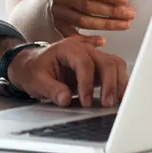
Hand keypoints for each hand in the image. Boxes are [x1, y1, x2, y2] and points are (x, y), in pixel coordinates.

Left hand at [6, 38, 128, 107]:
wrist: (32, 65)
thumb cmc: (34, 70)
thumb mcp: (36, 81)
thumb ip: (51, 89)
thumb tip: (65, 99)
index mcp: (67, 48)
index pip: (84, 63)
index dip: (87, 83)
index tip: (85, 102)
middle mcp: (83, 49)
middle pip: (105, 61)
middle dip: (108, 84)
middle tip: (105, 103)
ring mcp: (92, 56)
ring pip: (114, 64)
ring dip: (118, 83)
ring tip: (114, 102)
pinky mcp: (97, 66)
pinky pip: (115, 70)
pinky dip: (120, 82)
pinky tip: (118, 96)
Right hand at [51, 0, 134, 44]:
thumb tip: (121, 0)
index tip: (125, 0)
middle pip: (87, 6)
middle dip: (112, 11)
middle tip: (130, 14)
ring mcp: (57, 11)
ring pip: (83, 22)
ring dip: (106, 25)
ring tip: (124, 24)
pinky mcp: (57, 25)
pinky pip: (73, 36)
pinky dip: (88, 40)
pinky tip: (102, 40)